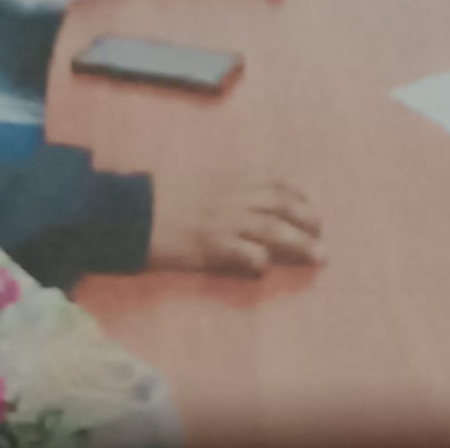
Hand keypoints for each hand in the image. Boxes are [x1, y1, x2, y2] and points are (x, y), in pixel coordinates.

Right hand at [147, 174, 323, 274]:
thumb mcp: (195, 182)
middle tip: (321, 237)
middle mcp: (231, 198)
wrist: (127, 212)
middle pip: (282, 206)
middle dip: (309, 221)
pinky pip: (246, 253)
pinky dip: (260, 261)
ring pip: (273, 229)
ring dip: (300, 243)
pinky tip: (265, 268)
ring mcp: (222, 221)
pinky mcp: (209, 246)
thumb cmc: (157, 198)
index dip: (302, 195)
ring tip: (318, 256)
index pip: (276, 183)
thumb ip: (221, 189)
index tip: (315, 206)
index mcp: (228, 180)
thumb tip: (244, 199)